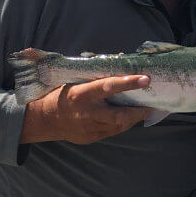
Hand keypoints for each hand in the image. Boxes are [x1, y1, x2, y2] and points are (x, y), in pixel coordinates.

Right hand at [20, 75, 150, 144]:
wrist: (45, 119)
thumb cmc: (62, 94)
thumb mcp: (75, 81)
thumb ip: (96, 74)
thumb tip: (121, 59)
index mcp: (81, 95)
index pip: (108, 87)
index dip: (128, 83)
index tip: (145, 79)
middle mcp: (86, 113)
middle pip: (119, 115)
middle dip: (138, 111)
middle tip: (150, 105)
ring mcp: (90, 128)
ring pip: (119, 126)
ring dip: (133, 118)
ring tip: (143, 110)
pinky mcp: (92, 138)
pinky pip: (113, 132)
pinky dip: (123, 124)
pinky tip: (129, 118)